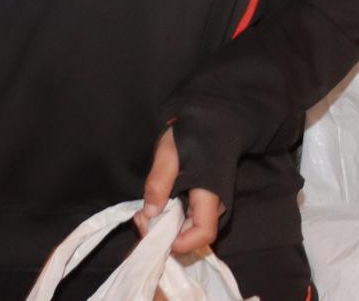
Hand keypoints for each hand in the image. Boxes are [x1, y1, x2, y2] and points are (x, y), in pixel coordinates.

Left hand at [135, 128, 222, 255]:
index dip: (182, 243)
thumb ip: (159, 182)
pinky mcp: (206, 196)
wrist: (215, 115)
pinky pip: (190, 216)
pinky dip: (171, 217)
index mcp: (210, 192)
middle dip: (166, 234)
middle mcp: (217, 202)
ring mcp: (212, 200)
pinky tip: (156, 204)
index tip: (155, 234)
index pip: (203, 232)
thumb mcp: (169, 152)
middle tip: (141, 219)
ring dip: (167, 226)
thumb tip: (150, 213)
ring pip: (191, 226)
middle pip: (194, 234)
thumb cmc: (193, 131)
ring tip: (145, 212)